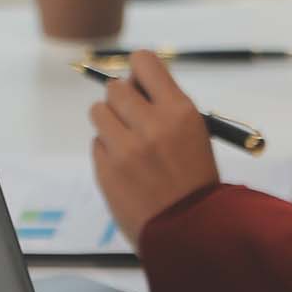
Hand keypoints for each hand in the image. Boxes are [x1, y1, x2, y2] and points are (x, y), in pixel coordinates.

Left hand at [89, 52, 220, 242]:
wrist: (190, 229)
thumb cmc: (194, 179)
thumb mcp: (194, 132)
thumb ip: (164, 105)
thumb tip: (132, 81)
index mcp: (179, 111)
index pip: (143, 62)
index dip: (138, 70)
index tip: (140, 82)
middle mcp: (151, 125)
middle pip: (115, 87)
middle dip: (122, 99)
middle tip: (133, 117)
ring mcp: (125, 149)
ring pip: (98, 111)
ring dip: (110, 122)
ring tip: (128, 142)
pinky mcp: (107, 170)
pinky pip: (97, 144)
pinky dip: (108, 151)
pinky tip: (127, 167)